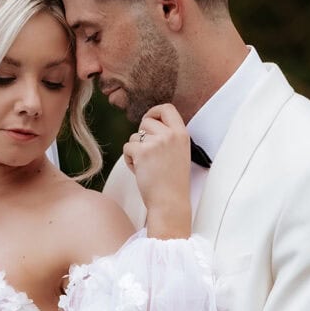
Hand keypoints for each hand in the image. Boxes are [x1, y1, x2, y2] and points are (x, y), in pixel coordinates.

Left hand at [123, 103, 191, 238]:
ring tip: (146, 166)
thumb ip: (169, 137)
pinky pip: (127, 147)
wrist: (170, 202)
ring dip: (135, 150)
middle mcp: (170, 134)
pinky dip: (129, 160)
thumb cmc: (173, 182)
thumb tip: (149, 125)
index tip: (149, 120)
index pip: (167, 108)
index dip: (154, 111)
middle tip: (147, 153)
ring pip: (134, 136)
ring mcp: (156, 142)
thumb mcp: (180, 153)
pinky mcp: (142, 152)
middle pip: (146, 121)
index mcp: (182, 134)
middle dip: (141, 136)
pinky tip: (140, 171)